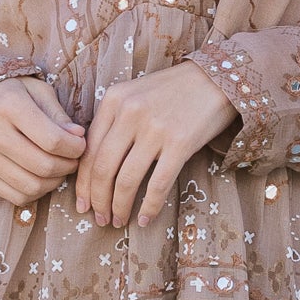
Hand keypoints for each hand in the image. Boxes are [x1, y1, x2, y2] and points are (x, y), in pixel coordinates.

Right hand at [0, 77, 86, 207]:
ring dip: (54, 182)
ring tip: (59, 168)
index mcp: (8, 104)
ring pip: (31, 186)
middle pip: (43, 166)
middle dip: (68, 166)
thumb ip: (59, 116)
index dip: (75, 148)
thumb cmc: (14, 94)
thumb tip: (78, 137)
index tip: (80, 144)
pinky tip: (41, 177)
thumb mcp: (39, 92)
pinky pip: (16, 196)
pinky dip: (36, 192)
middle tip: (73, 159)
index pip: (52, 140)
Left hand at [78, 62, 237, 230]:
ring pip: (126, 180)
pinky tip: (144, 220)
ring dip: (119, 207)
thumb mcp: (135, 95)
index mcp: (114, 100)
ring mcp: (155, 128)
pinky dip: (148, 207)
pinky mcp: (180, 143)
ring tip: (119, 221)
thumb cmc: (174, 90)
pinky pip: (158, 184)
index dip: (83, 183)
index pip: (89, 150)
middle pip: (103, 168)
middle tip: (100, 219)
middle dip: (98, 200)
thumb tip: (95, 164)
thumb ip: (114, 121)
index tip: (82, 203)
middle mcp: (130, 113)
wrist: (218, 78)